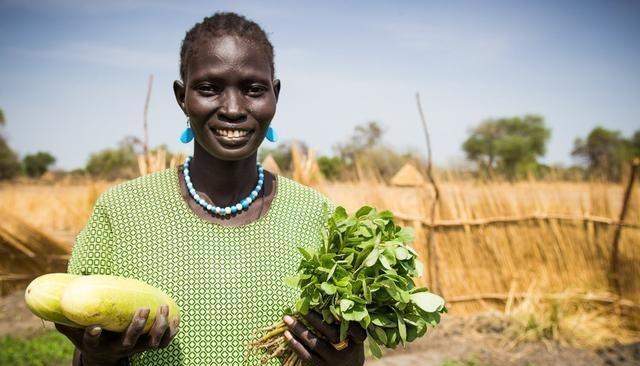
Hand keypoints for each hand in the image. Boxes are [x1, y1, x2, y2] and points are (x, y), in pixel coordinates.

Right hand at [55, 305, 179, 364]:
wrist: (104, 357)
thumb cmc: (90, 337)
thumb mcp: (74, 331)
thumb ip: (66, 320)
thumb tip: (50, 305)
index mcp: (97, 344)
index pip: (93, 341)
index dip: (93, 335)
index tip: (95, 327)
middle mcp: (118, 348)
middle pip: (129, 342)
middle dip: (137, 326)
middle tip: (143, 309)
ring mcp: (135, 349)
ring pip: (151, 344)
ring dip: (159, 328)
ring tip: (163, 309)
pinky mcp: (147, 346)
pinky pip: (163, 343)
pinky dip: (171, 332)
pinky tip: (175, 318)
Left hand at [283, 310, 365, 365]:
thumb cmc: (350, 351)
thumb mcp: (356, 340)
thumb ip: (349, 324)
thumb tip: (334, 301)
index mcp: (357, 342)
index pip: (356, 330)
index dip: (349, 320)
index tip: (338, 309)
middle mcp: (346, 351)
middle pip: (331, 333)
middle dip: (314, 319)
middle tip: (301, 308)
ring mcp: (332, 360)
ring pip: (314, 343)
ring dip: (299, 330)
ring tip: (287, 318)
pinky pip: (306, 355)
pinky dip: (295, 344)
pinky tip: (287, 334)